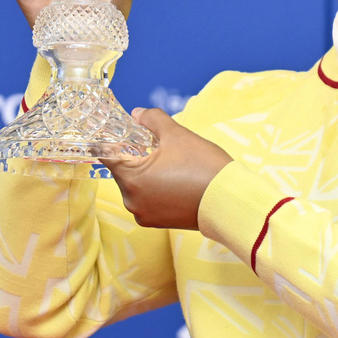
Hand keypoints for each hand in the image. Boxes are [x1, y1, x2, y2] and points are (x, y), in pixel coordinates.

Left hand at [103, 108, 232, 230]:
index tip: (122, 131)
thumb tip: (138, 113)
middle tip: (156, 144)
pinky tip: (175, 179)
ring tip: (171, 163)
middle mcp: (131, 201)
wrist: (230, 200)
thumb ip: (153, 120)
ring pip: (137, 185)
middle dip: (136, 156)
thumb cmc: (203, 166)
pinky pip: (149, 199)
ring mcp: (145, 215)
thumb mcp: (177, 135)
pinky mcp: (158, 223)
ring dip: (147, 173)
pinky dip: (156, 188)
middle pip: (123, 170)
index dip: (113, 140)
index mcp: (131, 179)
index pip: (107, 155)